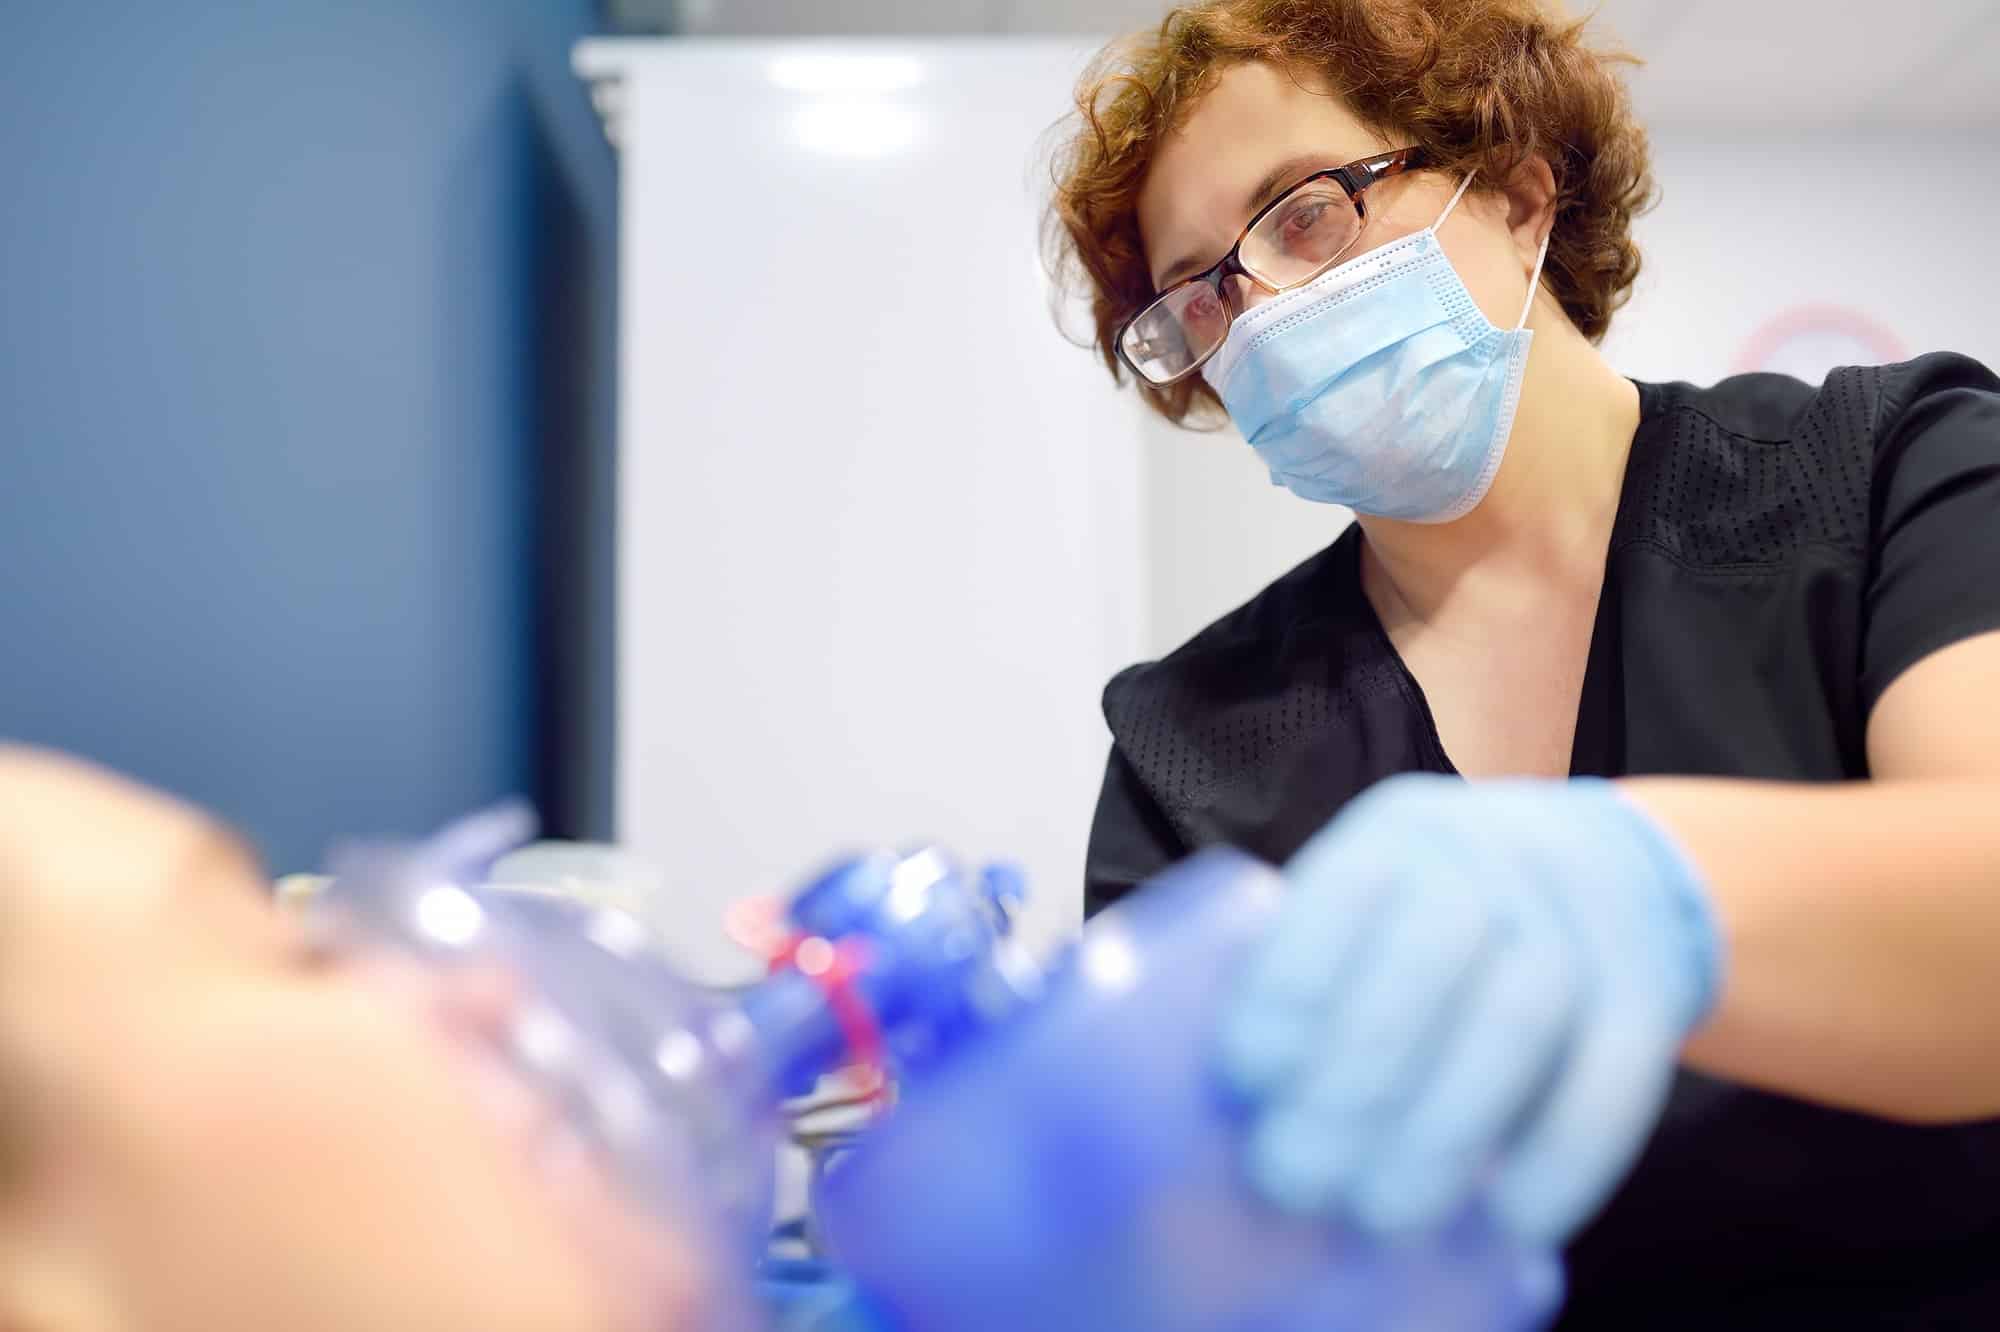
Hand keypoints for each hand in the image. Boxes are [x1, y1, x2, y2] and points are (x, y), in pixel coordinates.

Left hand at [1215, 773, 1723, 1247]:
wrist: (1606, 871)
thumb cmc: (1436, 913)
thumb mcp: (1371, 899)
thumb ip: (1311, 969)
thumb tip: (1215, 1106)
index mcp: (1396, 834)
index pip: (1340, 896)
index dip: (1291, 987)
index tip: (1245, 1081)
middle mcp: (1492, 858)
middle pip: (1427, 964)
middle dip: (1353, 1084)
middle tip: (1294, 1178)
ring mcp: (1582, 918)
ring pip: (1521, 1021)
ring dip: (1445, 1131)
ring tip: (1380, 1214)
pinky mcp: (1650, 989)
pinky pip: (1614, 1077)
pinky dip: (1561, 1159)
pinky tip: (1509, 1219)